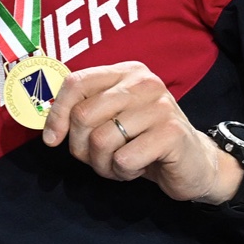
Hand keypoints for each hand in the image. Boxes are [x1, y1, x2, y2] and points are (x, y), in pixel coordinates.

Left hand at [40, 60, 241, 203]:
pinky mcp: (172, 133)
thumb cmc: (143, 140)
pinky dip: (123, 172)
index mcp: (125, 71)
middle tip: (99, 158)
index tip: (52, 140)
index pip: (76, 83)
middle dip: (82, 148)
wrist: (193, 162)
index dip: (56, 114)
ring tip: (121, 162)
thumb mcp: (110, 119)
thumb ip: (83, 113)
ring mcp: (160, 105)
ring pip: (101, 140)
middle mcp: (143, 82)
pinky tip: (139, 166)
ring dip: (103, 164)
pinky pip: (124, 159)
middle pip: (83, 115)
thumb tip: (50, 129)